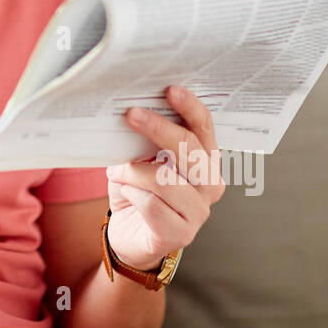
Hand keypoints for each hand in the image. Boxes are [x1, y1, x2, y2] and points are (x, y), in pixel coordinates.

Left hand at [104, 84, 225, 270]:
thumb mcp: (142, 160)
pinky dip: (131, 194)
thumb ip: (147, 141)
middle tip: (131, 114)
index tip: (170, 90)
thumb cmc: (137, 192)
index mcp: (205, 160)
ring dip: (132, 171)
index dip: (189, 108)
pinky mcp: (180, 234)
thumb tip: (134, 111)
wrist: (129, 236)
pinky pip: (151, 204)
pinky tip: (125, 194)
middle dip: (158, 129)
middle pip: (189, 149)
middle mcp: (210, 185)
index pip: (204, 128)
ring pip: (164, 179)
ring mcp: (199, 212)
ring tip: (117, 171)